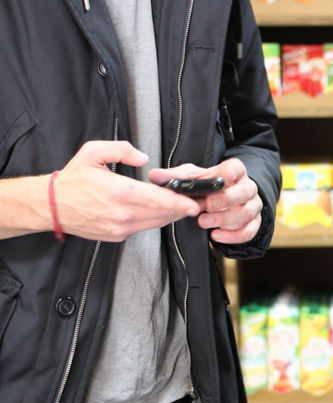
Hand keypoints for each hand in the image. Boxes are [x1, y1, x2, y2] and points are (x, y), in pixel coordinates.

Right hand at [52, 141, 200, 241]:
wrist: (53, 206)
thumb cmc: (73, 180)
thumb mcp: (92, 152)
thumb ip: (121, 149)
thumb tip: (143, 157)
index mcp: (119, 192)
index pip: (157, 199)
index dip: (178, 203)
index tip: (193, 204)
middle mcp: (122, 213)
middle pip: (161, 213)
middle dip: (179, 209)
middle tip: (192, 201)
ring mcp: (120, 228)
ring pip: (155, 223)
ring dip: (169, 215)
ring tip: (178, 206)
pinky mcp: (118, 236)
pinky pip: (143, 228)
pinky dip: (153, 220)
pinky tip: (156, 211)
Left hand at [150, 158, 261, 244]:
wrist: (224, 200)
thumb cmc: (209, 186)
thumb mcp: (192, 178)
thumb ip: (175, 177)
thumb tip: (154, 176)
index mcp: (233, 171)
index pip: (237, 167)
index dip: (232, 172)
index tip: (225, 176)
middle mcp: (247, 187)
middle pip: (244, 192)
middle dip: (225, 200)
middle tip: (207, 206)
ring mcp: (252, 205)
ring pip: (246, 212)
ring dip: (225, 219)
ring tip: (204, 222)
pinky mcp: (253, 222)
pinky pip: (249, 230)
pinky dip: (233, 236)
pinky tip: (216, 236)